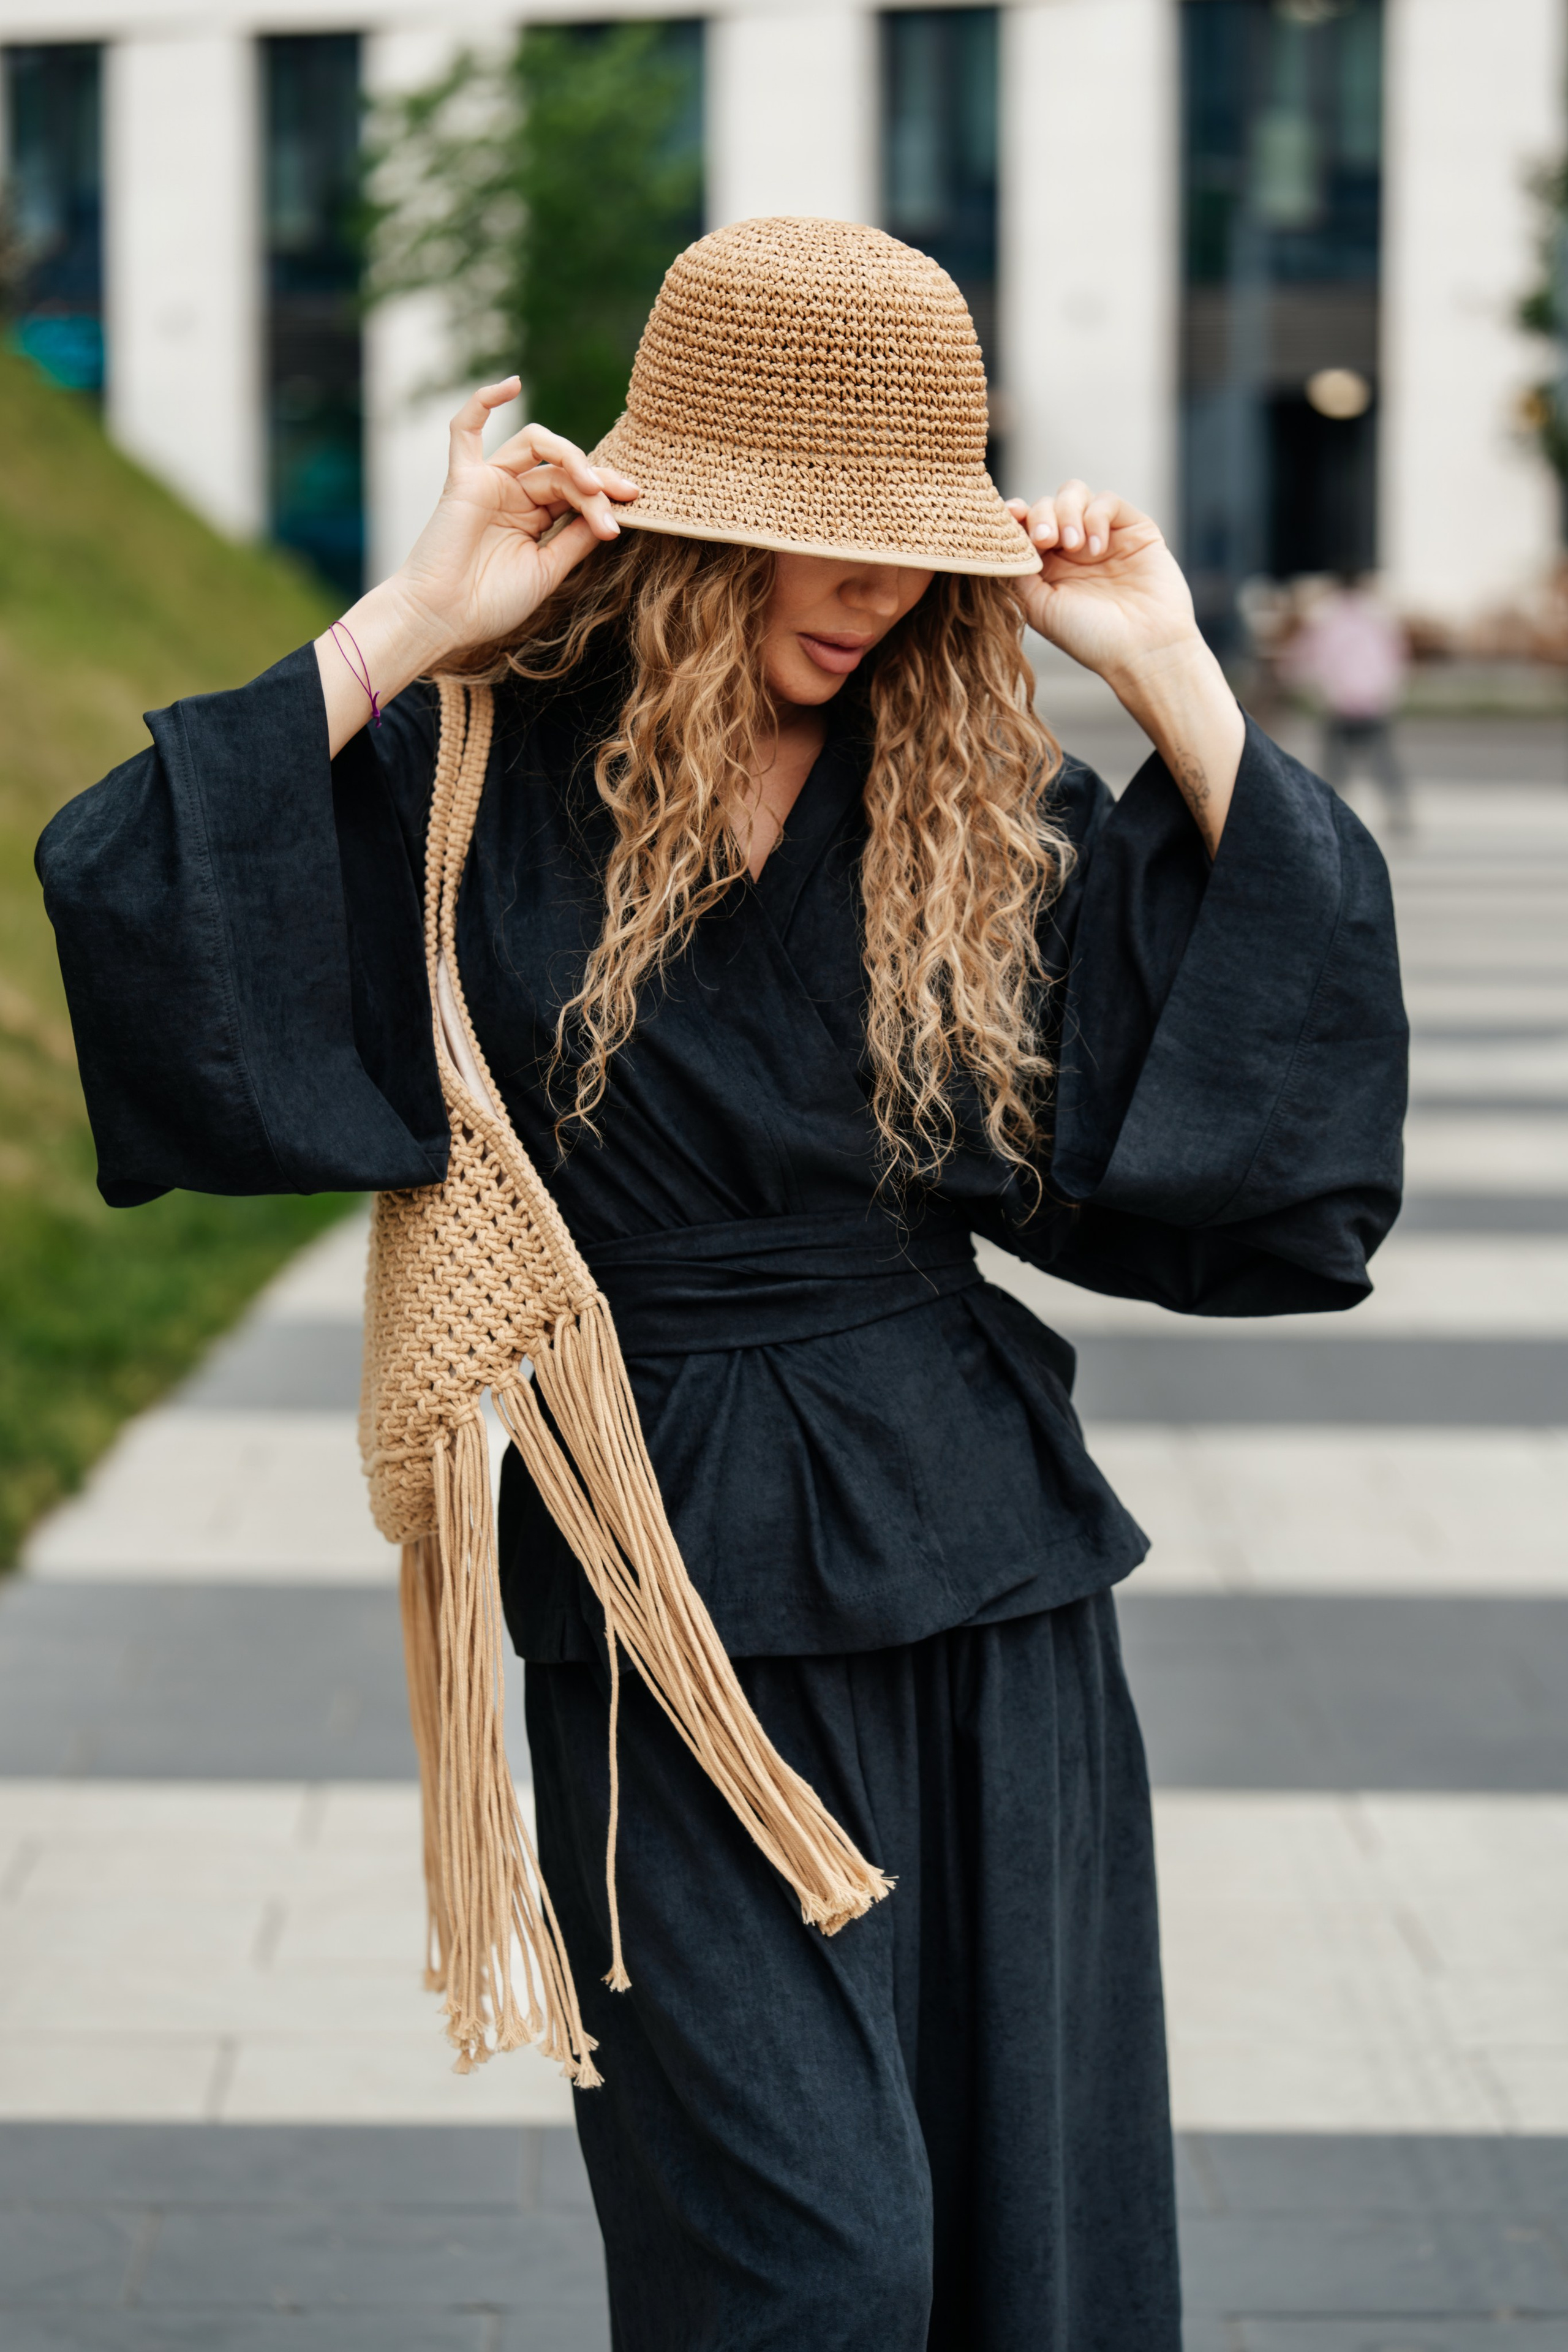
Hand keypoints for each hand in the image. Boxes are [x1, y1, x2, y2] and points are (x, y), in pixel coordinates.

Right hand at [314, 379, 638, 755]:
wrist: (443, 619)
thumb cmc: (491, 604)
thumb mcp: (548, 571)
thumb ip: (575, 539)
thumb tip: (611, 512)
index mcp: (535, 516)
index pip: (577, 489)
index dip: (607, 494)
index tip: (636, 504)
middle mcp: (515, 493)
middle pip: (563, 467)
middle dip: (597, 483)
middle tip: (624, 499)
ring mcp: (490, 482)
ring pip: (535, 445)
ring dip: (570, 456)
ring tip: (591, 485)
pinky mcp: (464, 478)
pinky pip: (466, 429)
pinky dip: (484, 400)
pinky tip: (511, 383)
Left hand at [1006, 481, 1199, 686]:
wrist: (1143, 650)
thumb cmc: (1091, 638)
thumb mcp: (1040, 608)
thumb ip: (1018, 572)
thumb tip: (1003, 541)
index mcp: (1048, 567)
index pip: (1025, 525)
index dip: (1016, 515)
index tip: (1010, 515)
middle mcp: (1073, 549)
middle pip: (1047, 504)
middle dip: (1040, 516)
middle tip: (1044, 540)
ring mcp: (1103, 536)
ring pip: (1074, 493)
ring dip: (1066, 512)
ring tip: (1072, 545)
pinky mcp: (1134, 529)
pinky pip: (1107, 501)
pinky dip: (1096, 517)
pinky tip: (1096, 549)